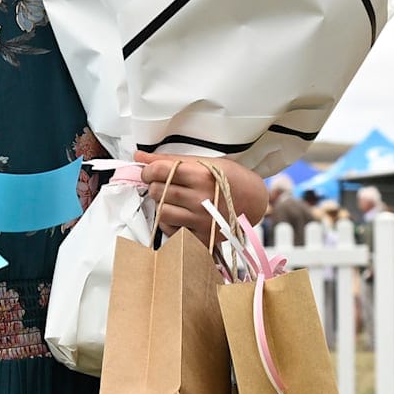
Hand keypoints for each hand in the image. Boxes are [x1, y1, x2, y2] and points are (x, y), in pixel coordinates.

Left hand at [133, 151, 266, 244]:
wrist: (255, 202)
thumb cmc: (230, 179)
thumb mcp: (204, 162)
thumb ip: (169, 160)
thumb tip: (138, 156)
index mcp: (201, 175)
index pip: (159, 171)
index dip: (148, 170)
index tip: (150, 172)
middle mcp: (201, 199)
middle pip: (157, 191)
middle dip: (154, 186)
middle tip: (163, 185)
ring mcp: (201, 220)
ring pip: (161, 212)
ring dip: (160, 205)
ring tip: (170, 200)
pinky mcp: (202, 237)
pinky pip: (171, 231)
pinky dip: (169, 223)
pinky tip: (179, 214)